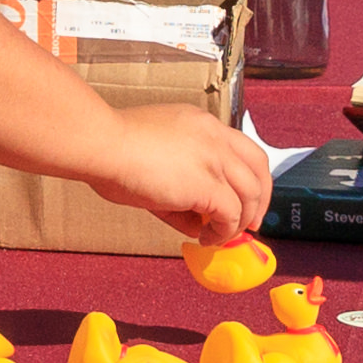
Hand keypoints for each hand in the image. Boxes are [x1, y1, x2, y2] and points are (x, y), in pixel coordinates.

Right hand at [89, 102, 272, 243]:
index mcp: (201, 124)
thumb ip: (180, 185)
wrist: (101, 143)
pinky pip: (231, 215)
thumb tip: (195, 223)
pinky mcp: (207, 184)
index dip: (248, 177)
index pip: (241, 148)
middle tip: (251, 224)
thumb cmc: (112, 148)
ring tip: (222, 236)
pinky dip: (224, 232)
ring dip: (242, 220)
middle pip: (259, 167)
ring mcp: (214, 158)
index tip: (243, 199)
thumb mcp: (155, 156)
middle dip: (260, 199)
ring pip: (250, 193)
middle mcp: (214, 136)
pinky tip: (206, 239)